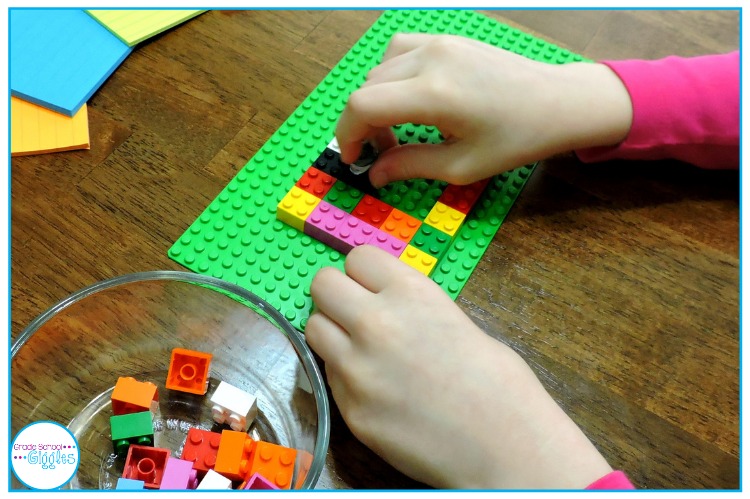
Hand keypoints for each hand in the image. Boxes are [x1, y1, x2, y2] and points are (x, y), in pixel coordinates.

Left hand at [305, 245, 611, 487]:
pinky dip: (343, 375)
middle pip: (323, 284)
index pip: (358, 257)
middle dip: (336, 295)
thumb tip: (386, 307)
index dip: (365, 274)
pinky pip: (328, 375)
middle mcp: (375, 323)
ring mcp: (356, 368)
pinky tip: (374, 388)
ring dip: (332, 333)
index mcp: (411, 293)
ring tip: (360, 350)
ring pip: (314, 328)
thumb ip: (412, 309)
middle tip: (353, 312)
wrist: (504, 447)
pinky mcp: (348, 409)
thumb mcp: (457, 322)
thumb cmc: (498, 383)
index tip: (372, 287)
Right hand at [336, 33, 631, 186]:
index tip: (355, 158)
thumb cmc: (516, 138)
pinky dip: (391, 76)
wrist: (556, 101)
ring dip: (376, 100)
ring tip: (396, 127)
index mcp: (435, 93)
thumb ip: (410, 167)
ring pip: (379, 68)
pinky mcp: (446, 39)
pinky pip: (400, 51)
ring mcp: (439, 43)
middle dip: (362, 123)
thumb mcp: (462, 166)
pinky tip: (409, 98)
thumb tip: (374, 174)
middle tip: (382, 153)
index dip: (348, 134)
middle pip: (367, 87)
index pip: (363, 105)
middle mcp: (431, 59)